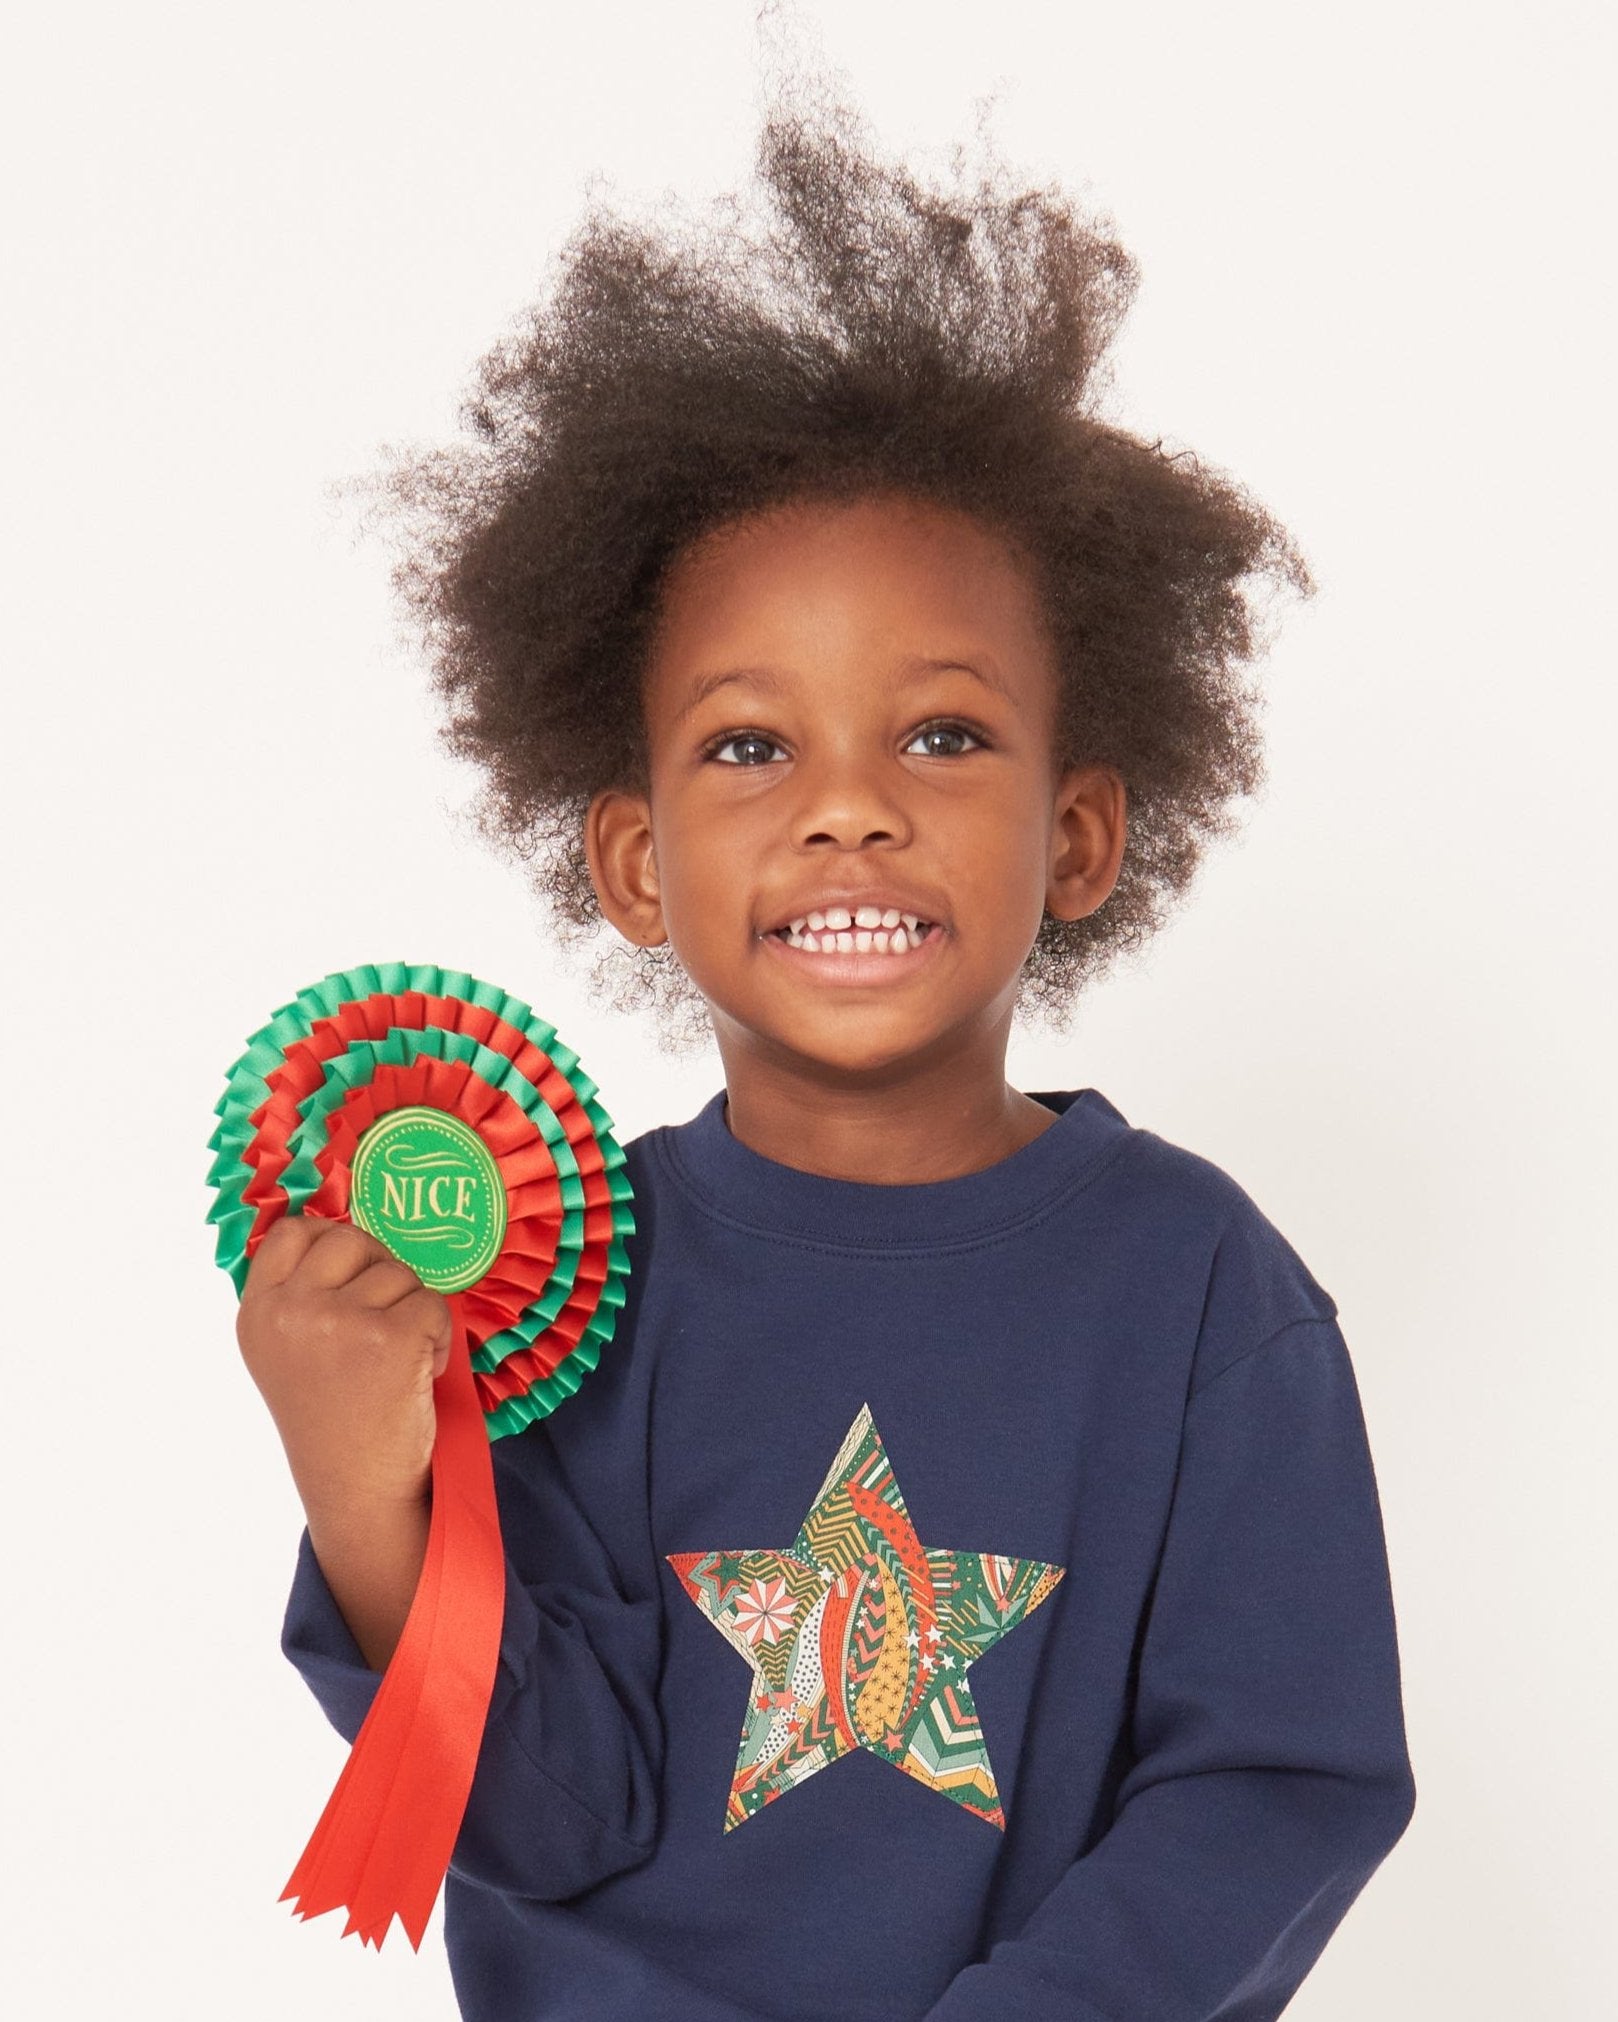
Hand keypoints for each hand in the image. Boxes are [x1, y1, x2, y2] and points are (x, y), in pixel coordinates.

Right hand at [237, 1216, 452, 1523]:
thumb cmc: (333, 1420)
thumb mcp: (285, 1352)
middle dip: (380, 1270)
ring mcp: (338, 1321)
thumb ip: (299, 1295)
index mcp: (258, 1313)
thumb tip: (338, 1233)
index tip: (352, 1274)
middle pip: (350, 1239)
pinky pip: (432, 1303)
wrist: (358, 1489)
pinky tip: (420, 1373)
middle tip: (383, 1320)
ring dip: (412, 1310)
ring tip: (396, 1361)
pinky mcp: (390, 1338)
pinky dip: (439, 1335)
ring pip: (397, 1273)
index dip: (331, 1240)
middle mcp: (290, 1312)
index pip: (292, 1231)